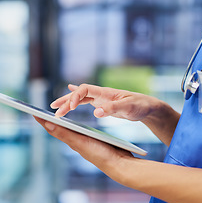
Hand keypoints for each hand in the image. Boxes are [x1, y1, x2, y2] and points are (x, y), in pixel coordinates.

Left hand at [33, 116, 133, 179]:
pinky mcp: (93, 141)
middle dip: (48, 120)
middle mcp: (75, 141)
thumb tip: (46, 123)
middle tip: (39, 112)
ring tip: (53, 117)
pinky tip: (77, 125)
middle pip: (59, 129)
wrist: (119, 163)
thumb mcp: (81, 141)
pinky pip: (80, 131)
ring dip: (60, 123)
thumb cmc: (100, 154)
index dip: (42, 120)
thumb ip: (65, 133)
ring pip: (69, 130)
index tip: (31, 111)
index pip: (53, 128)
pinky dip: (74, 126)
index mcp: (70, 140)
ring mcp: (84, 141)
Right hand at [51, 84, 179, 145]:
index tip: (68, 108)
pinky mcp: (103, 105)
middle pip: (79, 93)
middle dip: (66, 100)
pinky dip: (77, 101)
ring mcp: (101, 99)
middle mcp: (101, 94)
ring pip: (80, 98)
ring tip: (55, 109)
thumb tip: (96, 112)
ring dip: (68, 103)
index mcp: (106, 93)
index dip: (75, 96)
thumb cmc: (140, 105)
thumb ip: (112, 109)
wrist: (148, 107)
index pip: (85, 90)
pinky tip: (71, 102)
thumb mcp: (128, 108)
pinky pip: (86, 102)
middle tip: (53, 110)